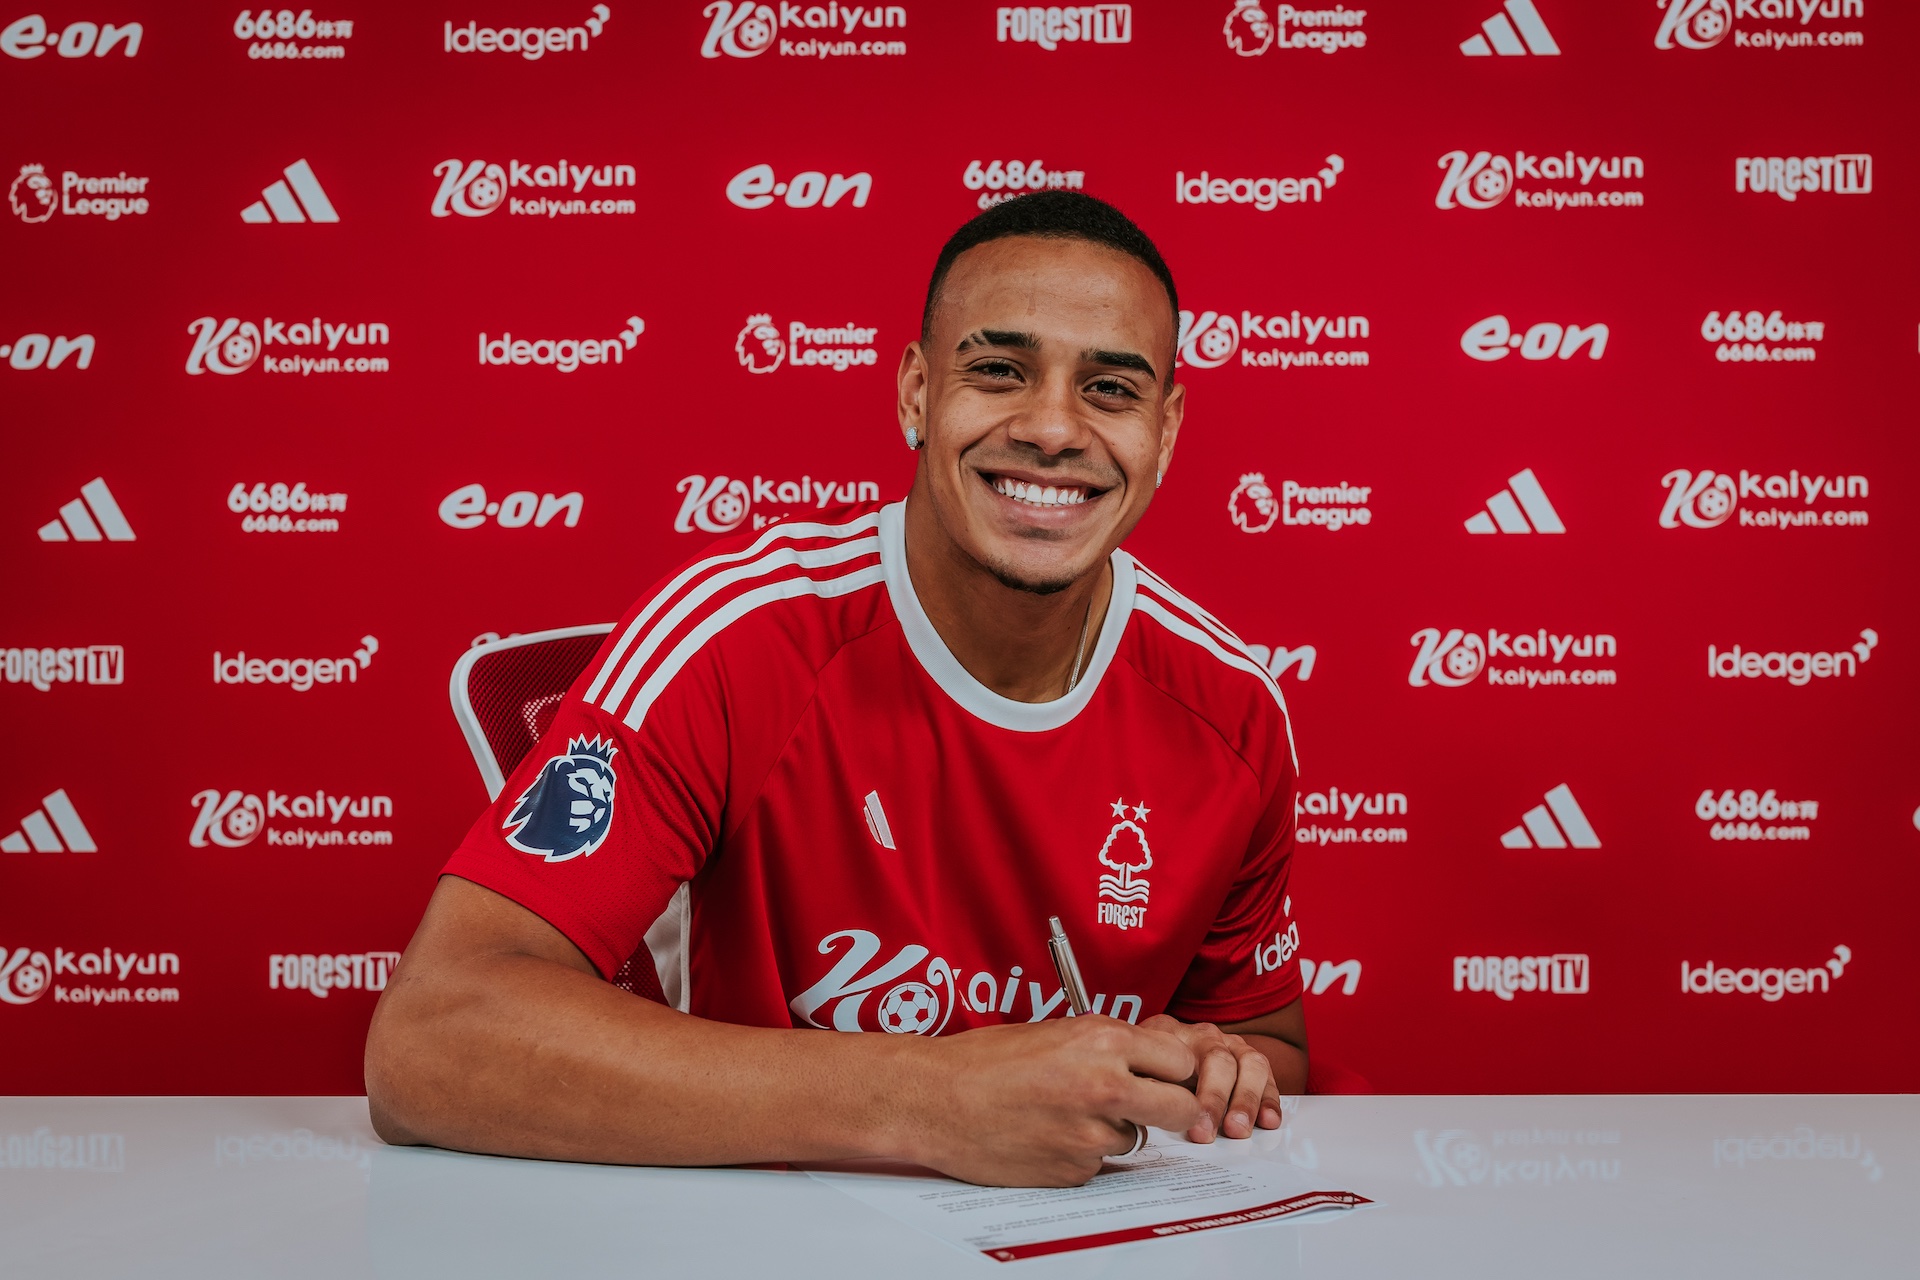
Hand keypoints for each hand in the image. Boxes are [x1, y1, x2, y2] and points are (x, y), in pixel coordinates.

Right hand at [902, 1016, 1202, 1186]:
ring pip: (1135, 1138)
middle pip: (1180, 1109)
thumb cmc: (984, 1060)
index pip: (1181, 1061)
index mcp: (1103, 1041)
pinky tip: (1046, 1135)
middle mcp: (1106, 1086)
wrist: (936, 1099)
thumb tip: (1148, 1058)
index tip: (1165, 1075)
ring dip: (1114, 1130)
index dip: (1173, 1071)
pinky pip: (1098, 1164)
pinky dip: (1081, 1153)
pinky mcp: (1073, 1170)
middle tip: (1150, 1106)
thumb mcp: (1056, 1030)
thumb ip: (1106, 1045)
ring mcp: (1091, 1134)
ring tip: (1066, 1113)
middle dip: (1171, 1109)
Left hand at [1138, 1014, 1281, 1142]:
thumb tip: (1150, 1109)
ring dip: (1248, 1100)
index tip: (1198, 1127)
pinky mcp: (1248, 1061)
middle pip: (1221, 1060)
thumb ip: (1142, 1085)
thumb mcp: (1134, 1073)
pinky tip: (1268, 1121)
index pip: (1189, 1057)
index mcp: (1171, 1033)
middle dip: (1223, 1099)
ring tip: (1240, 1129)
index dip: (1199, 1094)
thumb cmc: (1143, 1070)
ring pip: (1251, 1064)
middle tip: (1222, 1131)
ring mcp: (1229, 1044)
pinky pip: (1266, 1076)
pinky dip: (1269, 1099)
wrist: (1153, 1054)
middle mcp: (1204, 1035)